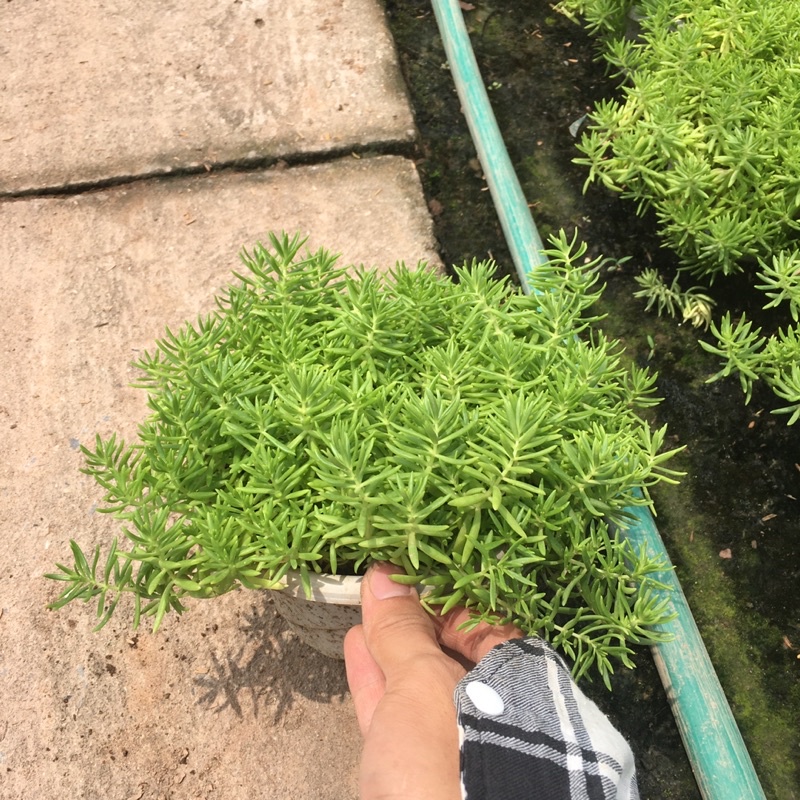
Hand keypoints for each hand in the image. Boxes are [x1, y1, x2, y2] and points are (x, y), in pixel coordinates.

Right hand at [344, 563, 522, 799]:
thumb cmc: (451, 763)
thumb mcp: (425, 686)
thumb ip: (404, 633)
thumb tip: (385, 576)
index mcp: (522, 688)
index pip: (483, 622)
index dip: (442, 595)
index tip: (404, 571)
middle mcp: (496, 715)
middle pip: (448, 652)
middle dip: (411, 620)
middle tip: (377, 586)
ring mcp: (455, 746)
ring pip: (418, 683)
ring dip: (386, 645)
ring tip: (361, 610)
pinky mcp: (416, 774)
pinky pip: (397, 713)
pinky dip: (374, 679)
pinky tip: (355, 648)